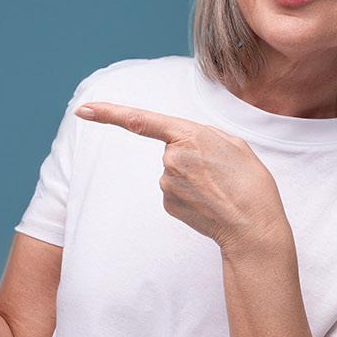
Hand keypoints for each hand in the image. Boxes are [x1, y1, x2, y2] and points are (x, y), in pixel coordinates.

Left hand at [75, 102, 287, 250]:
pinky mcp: (166, 203)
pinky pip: (175, 190)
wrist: (253, 226)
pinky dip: (190, 194)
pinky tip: (210, 201)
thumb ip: (203, 135)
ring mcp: (165, 182)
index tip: (83, 109)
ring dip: (194, 177)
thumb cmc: (250, 183)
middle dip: (193, 157)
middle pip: (171, 149)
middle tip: (221, 172)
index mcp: (189, 135)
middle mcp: (170, 157)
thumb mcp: (234, 144)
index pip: (140, 120)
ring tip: (219, 188)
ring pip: (174, 171)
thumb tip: (182, 142)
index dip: (108, 113)